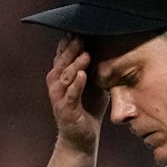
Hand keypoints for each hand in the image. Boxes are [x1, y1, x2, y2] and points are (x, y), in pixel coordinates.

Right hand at [46, 36, 105, 152]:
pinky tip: (82, 75)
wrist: (82, 139)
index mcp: (61, 76)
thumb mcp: (93, 84)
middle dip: (71, 49)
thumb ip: (95, 68)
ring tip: (85, 55)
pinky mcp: (65, 110)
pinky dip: (76, 85)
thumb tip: (110, 47)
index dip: (68, 42)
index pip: (62, 54)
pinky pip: (69, 95)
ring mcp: (59, 97)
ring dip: (74, 65)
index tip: (78, 28)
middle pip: (62, 62)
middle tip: (81, 36)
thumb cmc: (88, 109)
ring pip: (64, 76)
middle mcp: (56, 84)